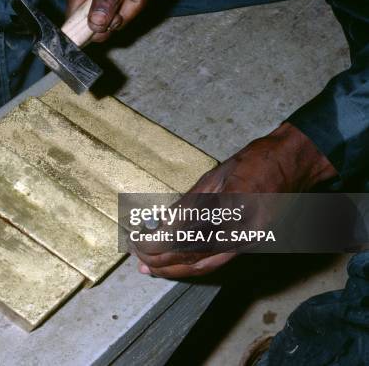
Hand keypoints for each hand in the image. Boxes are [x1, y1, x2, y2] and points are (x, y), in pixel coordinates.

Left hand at [132, 122, 337, 278]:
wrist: (293, 164)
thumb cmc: (256, 163)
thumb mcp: (215, 177)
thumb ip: (189, 203)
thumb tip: (162, 223)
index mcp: (229, 211)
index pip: (184, 236)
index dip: (157, 242)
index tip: (139, 240)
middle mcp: (240, 232)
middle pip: (192, 257)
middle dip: (160, 260)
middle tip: (138, 255)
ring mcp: (248, 242)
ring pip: (204, 266)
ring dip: (174, 269)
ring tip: (150, 268)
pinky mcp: (251, 243)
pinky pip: (217, 260)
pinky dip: (193, 265)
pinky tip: (177, 264)